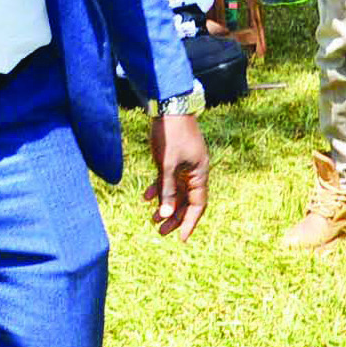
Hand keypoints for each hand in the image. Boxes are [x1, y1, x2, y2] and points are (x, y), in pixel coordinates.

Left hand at [144, 114, 208, 240]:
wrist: (169, 106)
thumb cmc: (171, 134)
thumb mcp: (167, 164)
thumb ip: (167, 190)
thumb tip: (166, 215)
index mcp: (199, 174)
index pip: (198, 205)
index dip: (190, 222)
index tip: (182, 239)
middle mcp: (194, 172)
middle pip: (186, 201)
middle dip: (174, 217)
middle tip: (160, 231)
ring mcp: (184, 165)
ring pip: (176, 192)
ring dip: (165, 205)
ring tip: (152, 219)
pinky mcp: (174, 159)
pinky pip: (168, 179)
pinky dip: (159, 189)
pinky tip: (146, 197)